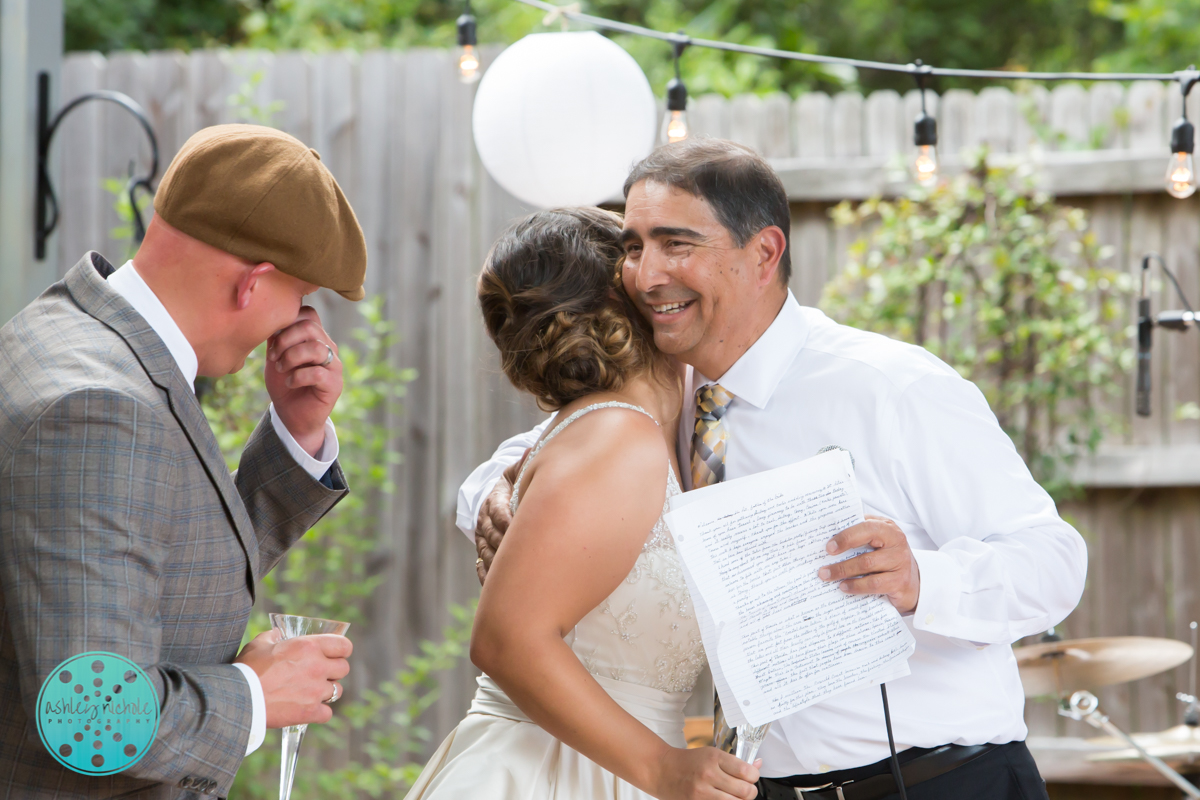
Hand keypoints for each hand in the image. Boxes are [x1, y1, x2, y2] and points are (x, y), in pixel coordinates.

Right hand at [235, 629, 352, 727]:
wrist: (239, 698)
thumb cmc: (247, 669)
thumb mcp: (259, 644)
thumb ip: (272, 636)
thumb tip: (277, 633)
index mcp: (309, 647)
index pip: (344, 645)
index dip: (341, 650)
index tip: (335, 654)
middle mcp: (317, 667)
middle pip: (344, 668)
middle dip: (334, 671)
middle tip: (321, 674)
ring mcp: (315, 691)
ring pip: (338, 691)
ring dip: (327, 692)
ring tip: (312, 692)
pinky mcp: (310, 712)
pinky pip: (327, 713)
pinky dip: (319, 713)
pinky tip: (308, 709)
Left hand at [265, 307, 343, 456]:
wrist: (291, 415)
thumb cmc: (284, 382)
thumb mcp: (275, 356)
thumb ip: (276, 337)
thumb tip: (270, 318)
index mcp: (315, 337)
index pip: (308, 314)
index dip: (287, 321)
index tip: (271, 340)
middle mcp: (328, 347)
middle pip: (310, 327)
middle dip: (285, 339)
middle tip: (273, 356)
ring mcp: (334, 365)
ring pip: (316, 348)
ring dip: (291, 358)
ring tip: (280, 369)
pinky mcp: (334, 384)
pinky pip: (317, 373)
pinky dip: (297, 377)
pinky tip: (290, 383)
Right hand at [475, 452, 527, 584]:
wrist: (503, 496)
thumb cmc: (519, 483)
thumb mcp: (521, 472)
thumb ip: (526, 464)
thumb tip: (531, 451)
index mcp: (494, 499)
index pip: (498, 512)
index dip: (508, 522)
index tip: (521, 530)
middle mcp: (484, 520)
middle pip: (492, 536)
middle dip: (507, 548)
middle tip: (525, 559)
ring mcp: (482, 538)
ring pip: (486, 554)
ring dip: (500, 566)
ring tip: (516, 577)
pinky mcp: (483, 552)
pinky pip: (482, 568)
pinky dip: (490, 579)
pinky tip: (500, 589)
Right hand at [650, 747, 759, 799]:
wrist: (662, 770)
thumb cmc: (688, 761)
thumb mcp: (711, 754)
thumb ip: (735, 762)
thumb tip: (757, 765)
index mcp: (714, 757)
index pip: (746, 772)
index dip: (754, 776)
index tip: (751, 776)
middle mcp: (708, 774)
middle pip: (745, 791)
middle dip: (750, 791)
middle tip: (746, 789)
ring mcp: (702, 792)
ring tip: (734, 795)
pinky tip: (724, 798)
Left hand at [818, 516, 920, 613]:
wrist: (913, 581)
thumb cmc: (888, 556)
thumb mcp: (877, 540)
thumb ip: (859, 533)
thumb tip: (830, 535)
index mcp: (888, 528)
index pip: (867, 528)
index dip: (846, 537)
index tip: (829, 547)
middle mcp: (897, 544)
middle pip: (866, 553)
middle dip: (841, 563)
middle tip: (823, 569)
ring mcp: (900, 563)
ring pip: (868, 568)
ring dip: (845, 574)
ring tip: (829, 577)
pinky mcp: (900, 582)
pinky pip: (874, 584)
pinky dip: (856, 586)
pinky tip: (845, 587)